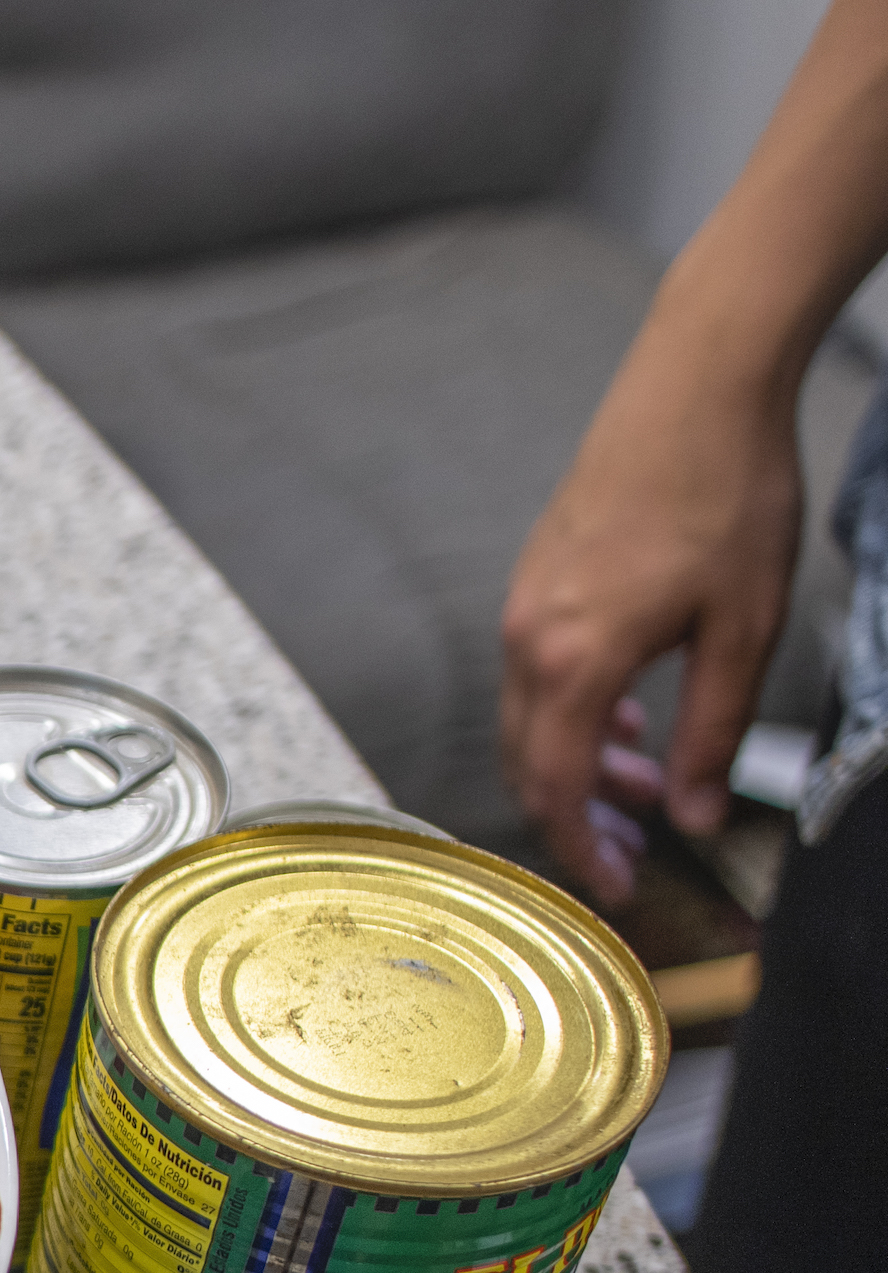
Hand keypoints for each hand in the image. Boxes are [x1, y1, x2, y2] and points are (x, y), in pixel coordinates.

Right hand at [495, 346, 804, 905]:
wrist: (699, 384)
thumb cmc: (727, 492)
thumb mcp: (746, 630)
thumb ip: (716, 733)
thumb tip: (701, 815)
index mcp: (572, 659)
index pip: (554, 786)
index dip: (583, 849)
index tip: (617, 888)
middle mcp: (528, 637)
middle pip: (526, 760)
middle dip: (576, 814)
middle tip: (633, 849)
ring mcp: (526, 603)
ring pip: (530, 715)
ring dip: (579, 760)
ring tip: (645, 778)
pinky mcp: (540, 576)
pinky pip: (537, 670)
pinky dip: (574, 710)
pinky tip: (632, 708)